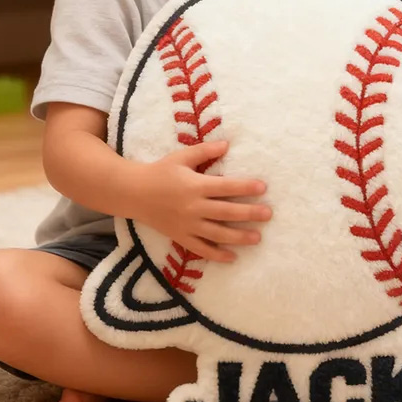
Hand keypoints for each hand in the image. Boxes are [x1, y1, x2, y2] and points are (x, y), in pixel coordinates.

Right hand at [127, 141, 271, 262]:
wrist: (133, 192)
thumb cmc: (160, 171)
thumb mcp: (182, 157)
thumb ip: (205, 151)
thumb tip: (227, 144)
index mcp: (195, 185)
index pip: (225, 187)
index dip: (245, 187)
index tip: (263, 188)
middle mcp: (193, 207)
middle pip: (225, 212)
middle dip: (249, 213)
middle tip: (268, 214)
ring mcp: (187, 224)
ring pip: (217, 234)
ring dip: (238, 237)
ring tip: (257, 238)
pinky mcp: (180, 237)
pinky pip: (200, 249)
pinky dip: (216, 255)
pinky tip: (232, 257)